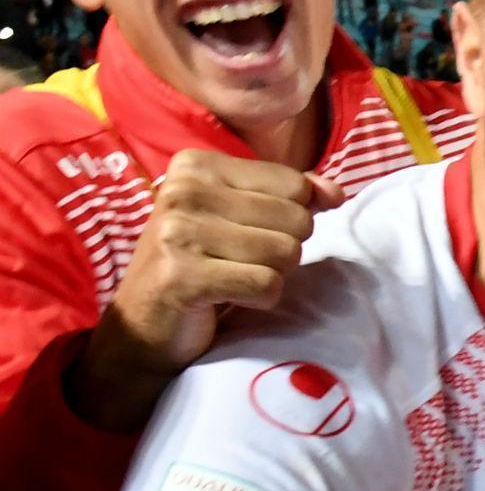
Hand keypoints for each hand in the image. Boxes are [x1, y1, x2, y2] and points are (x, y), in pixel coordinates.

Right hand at [72, 151, 345, 428]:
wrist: (143, 325)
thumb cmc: (200, 263)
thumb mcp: (242, 218)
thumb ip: (293, 197)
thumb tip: (336, 193)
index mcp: (197, 165)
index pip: (295, 185)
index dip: (290, 219)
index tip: (247, 234)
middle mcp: (182, 191)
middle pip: (296, 220)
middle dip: (282, 251)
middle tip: (239, 263)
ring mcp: (178, 233)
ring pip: (286, 253)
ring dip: (271, 276)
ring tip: (232, 279)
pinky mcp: (183, 277)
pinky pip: (267, 285)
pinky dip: (260, 299)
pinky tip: (228, 298)